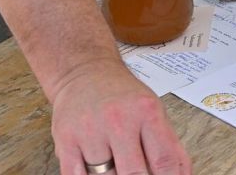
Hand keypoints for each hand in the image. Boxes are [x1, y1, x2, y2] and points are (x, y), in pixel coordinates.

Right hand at [50, 57, 190, 174]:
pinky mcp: (65, 140)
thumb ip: (170, 146)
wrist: (84, 71)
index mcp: (147, 112)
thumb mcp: (154, 111)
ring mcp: (90, 131)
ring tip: (117, 166)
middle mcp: (118, 120)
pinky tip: (96, 172)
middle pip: (134, 174)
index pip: (164, 161)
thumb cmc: (123, 96)